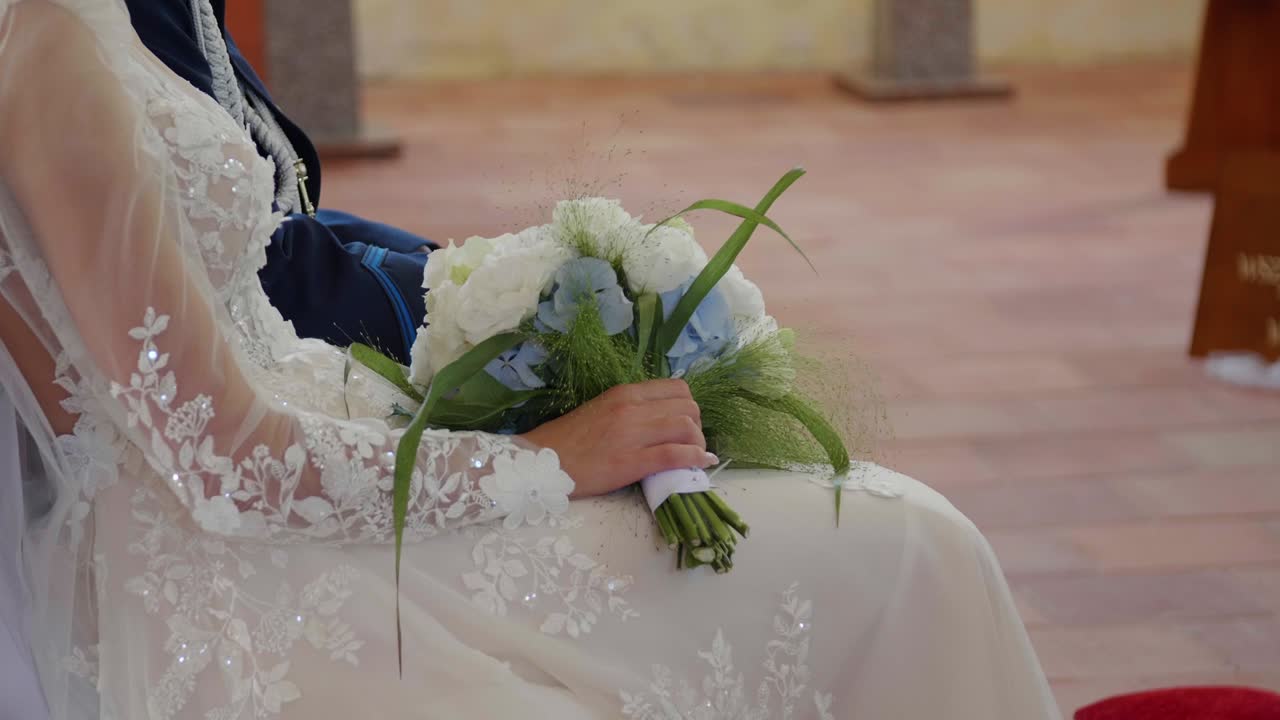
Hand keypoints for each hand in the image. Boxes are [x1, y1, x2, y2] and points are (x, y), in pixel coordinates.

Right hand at [521, 379, 716, 498]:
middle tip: (690, 441)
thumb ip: (631, 409)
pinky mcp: (631, 461)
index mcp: (625, 393)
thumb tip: (661, 417)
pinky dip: (695, 458)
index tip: (685, 421)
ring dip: (698, 442)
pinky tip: (702, 463)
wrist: (541, 462)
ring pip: (686, 428)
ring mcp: (633, 434)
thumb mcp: (602, 409)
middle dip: (697, 424)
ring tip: (695, 454)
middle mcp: (632, 408)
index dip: (689, 406)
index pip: (677, 388)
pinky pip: (675, 455)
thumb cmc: (568, 439)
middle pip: (688, 407)